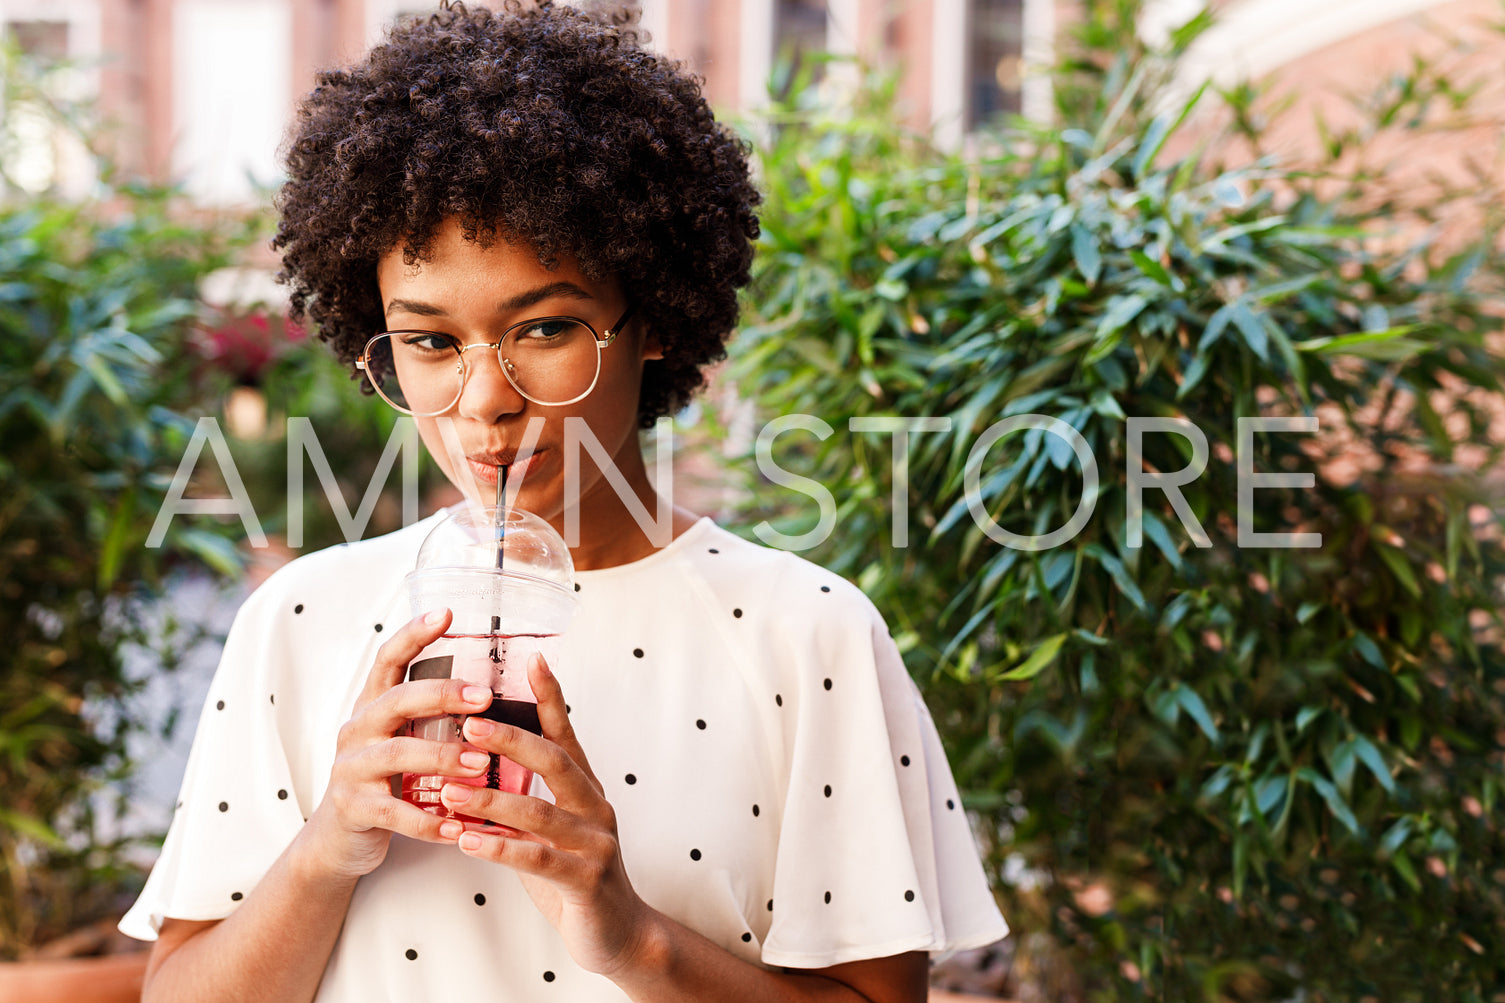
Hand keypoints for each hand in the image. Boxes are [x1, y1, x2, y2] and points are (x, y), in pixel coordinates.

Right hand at [301, 608, 493, 878]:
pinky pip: (395, 812)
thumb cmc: (384, 782)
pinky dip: (430, 821)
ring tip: (481, 765)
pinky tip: (460, 827)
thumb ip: (430, 718)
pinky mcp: (354, 808)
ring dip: (444, 757)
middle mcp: (358, 730)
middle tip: (485, 698)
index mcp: (373, 707)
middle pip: (397, 700)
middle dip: (442, 695)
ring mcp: (351, 769)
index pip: (388, 659)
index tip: (447, 613)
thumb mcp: (400, 740)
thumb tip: (493, 690)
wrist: (338, 839)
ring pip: (397, 754)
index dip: (414, 634)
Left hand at [438, 655, 653, 975]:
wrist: (618, 932)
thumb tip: (479, 762)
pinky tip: (466, 842)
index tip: (531, 659)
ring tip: (448, 791)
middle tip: (469, 723)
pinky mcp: (586, 879)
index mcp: (586, 788)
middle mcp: (595, 807)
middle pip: (555, 761)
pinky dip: (499, 848)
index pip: (566, 733)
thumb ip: (528, 795)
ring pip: (539, 813)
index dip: (550, 696)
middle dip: (511, 740)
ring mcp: (595, 843)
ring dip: (489, 801)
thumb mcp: (553, 826)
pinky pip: (538, 860)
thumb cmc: (575, 873)